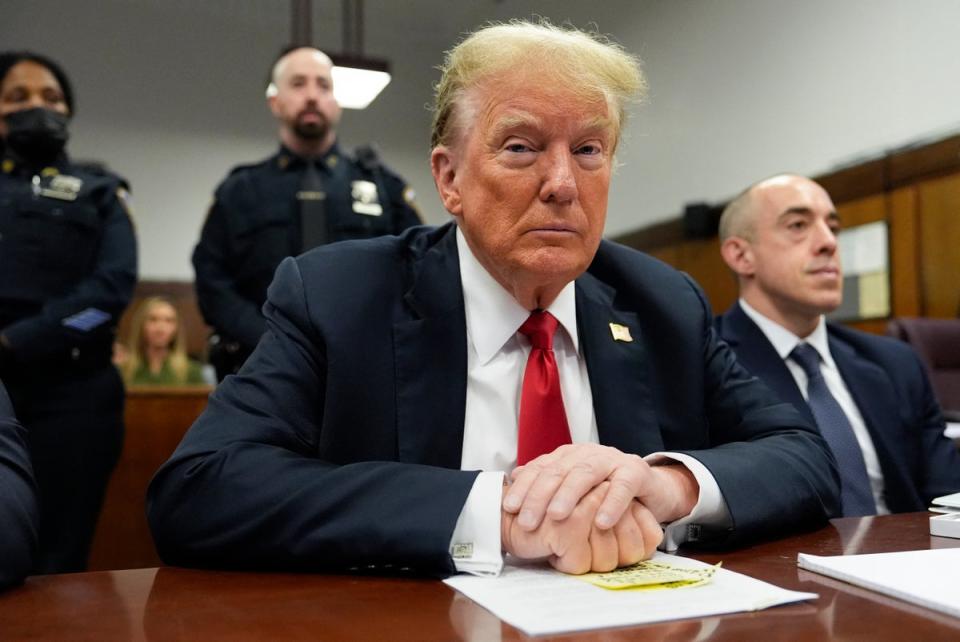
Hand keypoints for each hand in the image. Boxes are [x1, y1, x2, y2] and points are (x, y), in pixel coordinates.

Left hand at [504, 444, 698, 531]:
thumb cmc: (606, 492)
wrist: (651, 489)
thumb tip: (514, 478)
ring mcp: (612, 459)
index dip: (523, 488)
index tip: (508, 508)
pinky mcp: (636, 471)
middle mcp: (587, 453)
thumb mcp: (574, 489)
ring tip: (556, 517)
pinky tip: (601, 522)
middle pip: (558, 471)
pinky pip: (622, 486)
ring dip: (569, 495)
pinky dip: (611, 504)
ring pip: (586, 473)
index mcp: (568, 456)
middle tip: (527, 521)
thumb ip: (547, 483)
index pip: (540, 469)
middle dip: (539, 496)